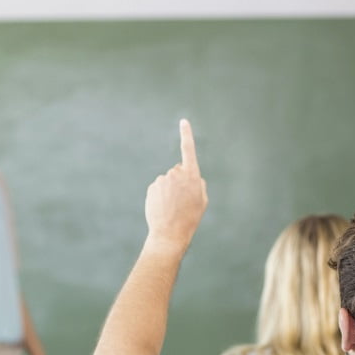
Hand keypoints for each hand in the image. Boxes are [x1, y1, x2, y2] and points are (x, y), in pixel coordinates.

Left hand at [144, 120, 207, 249]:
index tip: (183, 121)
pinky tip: (163, 207)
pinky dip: (160, 196)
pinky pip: (158, 188)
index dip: (186, 135)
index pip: (188, 150)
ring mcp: (163, 180)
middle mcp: (176, 174)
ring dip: (169, 190)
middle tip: (182, 201)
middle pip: (178, 171)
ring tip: (172, 206)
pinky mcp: (152, 187)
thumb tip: (192, 177)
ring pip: (167, 181)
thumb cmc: (190, 218)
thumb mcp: (202, 201)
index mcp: (192, 176)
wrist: (170, 233)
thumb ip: (199, 184)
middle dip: (179, 182)